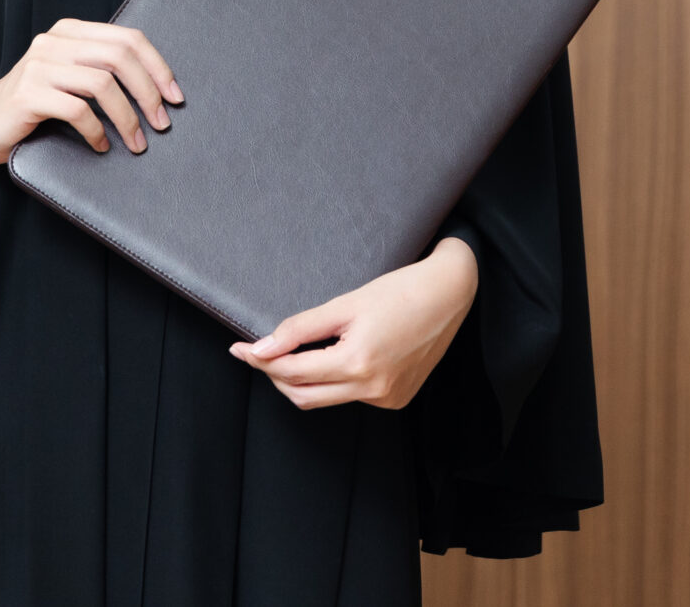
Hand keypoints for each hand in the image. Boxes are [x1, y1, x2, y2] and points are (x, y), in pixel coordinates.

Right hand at [0, 19, 181, 164]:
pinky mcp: (27, 94)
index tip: (176, 97)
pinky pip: (77, 110)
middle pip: (120, 57)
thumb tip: (159, 89)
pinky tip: (101, 146)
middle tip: (161, 124)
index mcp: (71, 31)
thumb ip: (101, 70)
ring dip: (127, 117)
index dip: (158, 67)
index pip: (128, 38)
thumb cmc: (33, 106)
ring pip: (102, 83)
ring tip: (137, 142)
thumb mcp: (69, 79)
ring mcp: (38, 66)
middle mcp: (54, 42)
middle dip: (148, 92)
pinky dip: (97, 131)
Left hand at [228, 237, 477, 409]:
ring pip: (326, 399)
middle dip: (276, 375)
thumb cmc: (400, 291)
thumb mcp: (346, 303)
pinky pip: (352, 396)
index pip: (292, 372)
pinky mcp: (397, 399)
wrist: (450, 294)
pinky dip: (335, 381)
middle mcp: (373, 388)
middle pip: (303, 395)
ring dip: (303, 381)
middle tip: (259, 352)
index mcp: (358, 363)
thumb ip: (300, 328)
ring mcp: (387, 398)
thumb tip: (261, 348)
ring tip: (293, 353)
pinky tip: (337, 357)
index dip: (261, 361)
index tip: (239, 349)